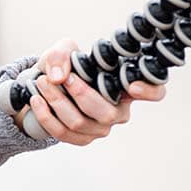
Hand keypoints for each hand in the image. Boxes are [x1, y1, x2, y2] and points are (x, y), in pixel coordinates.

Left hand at [15, 37, 166, 144]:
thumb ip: (62, 54)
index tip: (132, 85)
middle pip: (105, 112)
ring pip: (79, 122)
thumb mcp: (64, 50)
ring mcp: (101, 128)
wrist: (46, 85)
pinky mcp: (81, 139)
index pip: (154, 92)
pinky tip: (36, 99)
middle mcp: (118, 111)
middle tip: (59, 77)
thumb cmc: (66, 66)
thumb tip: (59, 76)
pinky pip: (63, 133)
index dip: (149, 91)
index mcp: (125, 87)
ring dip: (56, 101)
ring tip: (41, 83)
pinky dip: (46, 116)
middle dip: (78, 93)